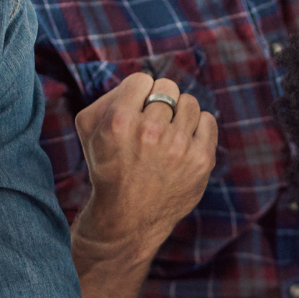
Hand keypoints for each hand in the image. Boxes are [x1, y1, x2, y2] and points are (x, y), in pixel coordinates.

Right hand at [72, 72, 217, 255]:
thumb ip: (110, 96)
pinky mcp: (201, 160)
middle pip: (168, 88)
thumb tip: (143, 82)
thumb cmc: (107, 167)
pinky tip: (183, 144)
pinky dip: (198, 128)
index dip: (139, 95)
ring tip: (167, 136)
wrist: (128, 217)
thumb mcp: (90, 130)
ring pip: (190, 102)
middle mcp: (150, 132)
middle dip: (160, 104)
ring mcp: (179, 147)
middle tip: (152, 127)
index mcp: (119, 121)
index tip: (136, 114)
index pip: (143, 80)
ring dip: (179, 115)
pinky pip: (208, 121)